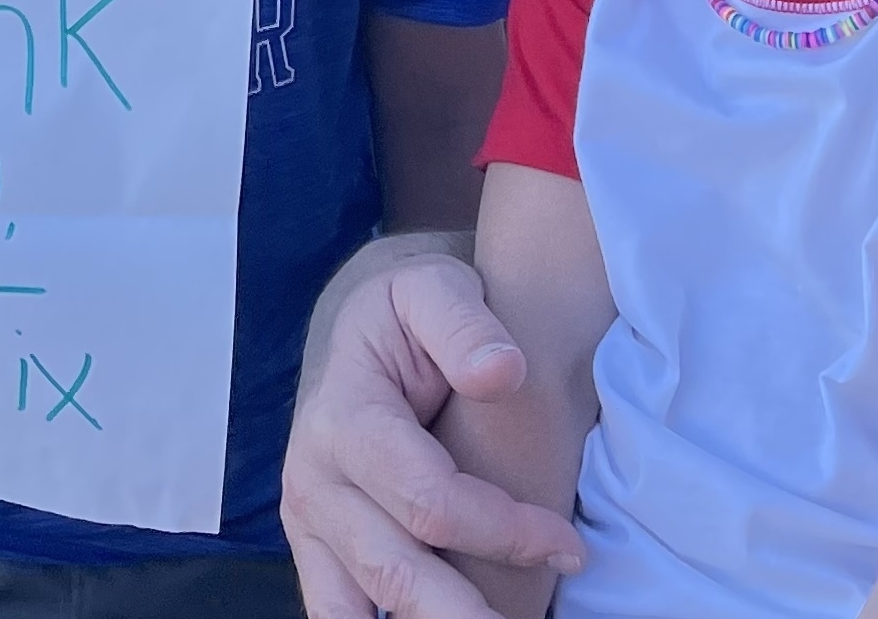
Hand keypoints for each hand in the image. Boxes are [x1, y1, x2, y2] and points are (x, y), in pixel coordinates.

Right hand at [285, 252, 582, 618]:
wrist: (363, 335)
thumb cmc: (409, 316)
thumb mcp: (434, 290)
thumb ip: (465, 325)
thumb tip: (503, 372)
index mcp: (345, 415)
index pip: (427, 497)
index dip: (501, 530)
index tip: (568, 546)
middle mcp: (314, 477)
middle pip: (395, 569)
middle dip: (467, 611)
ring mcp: (309, 521)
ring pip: (360, 606)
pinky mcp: (316, 549)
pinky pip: (335, 613)